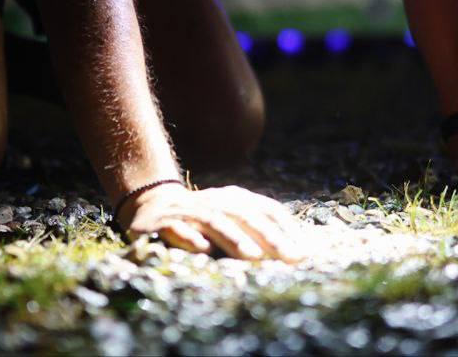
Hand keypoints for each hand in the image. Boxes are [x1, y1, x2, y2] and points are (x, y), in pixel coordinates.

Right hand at [117, 183, 305, 261]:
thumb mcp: (230, 222)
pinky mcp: (162, 224)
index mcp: (235, 200)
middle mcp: (214, 202)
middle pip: (245, 217)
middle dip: (270, 237)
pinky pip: (177, 229)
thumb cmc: (201, 222)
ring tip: (254, 256)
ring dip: (234, 238)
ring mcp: (188, 211)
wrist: (150, 205)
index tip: (307, 251)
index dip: (287, 229)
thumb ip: (259, 233)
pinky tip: (202, 249)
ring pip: (214, 221)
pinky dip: (190, 237)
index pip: (266, 210)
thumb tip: (302, 250)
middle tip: (291, 258)